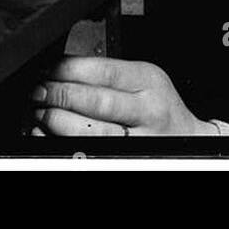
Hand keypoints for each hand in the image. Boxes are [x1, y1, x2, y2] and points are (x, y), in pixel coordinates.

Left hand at [30, 56, 215, 136]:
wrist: (190, 140)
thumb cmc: (159, 108)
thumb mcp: (143, 81)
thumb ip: (110, 76)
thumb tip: (60, 71)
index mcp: (148, 80)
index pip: (103, 71)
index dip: (69, 70)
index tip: (48, 70)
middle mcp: (148, 110)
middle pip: (96, 101)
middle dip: (60, 95)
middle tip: (39, 92)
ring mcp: (141, 139)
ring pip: (93, 132)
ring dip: (59, 122)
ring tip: (42, 114)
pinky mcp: (131, 158)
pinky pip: (94, 153)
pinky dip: (68, 146)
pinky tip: (52, 138)